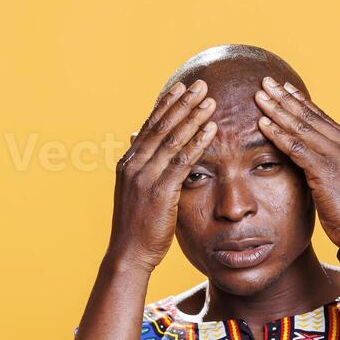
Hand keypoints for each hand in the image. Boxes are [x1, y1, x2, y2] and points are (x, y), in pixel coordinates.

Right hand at [108, 79, 218, 271]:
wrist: (128, 254)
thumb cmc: (137, 227)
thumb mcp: (136, 193)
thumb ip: (143, 170)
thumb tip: (144, 150)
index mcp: (128, 164)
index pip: (149, 126)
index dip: (166, 105)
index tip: (181, 88)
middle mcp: (133, 166)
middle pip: (161, 127)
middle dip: (182, 104)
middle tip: (201, 85)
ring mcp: (145, 178)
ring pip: (172, 139)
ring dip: (193, 117)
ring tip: (210, 100)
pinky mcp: (159, 192)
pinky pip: (182, 161)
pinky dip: (197, 142)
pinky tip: (211, 129)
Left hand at [254, 77, 339, 250]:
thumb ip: (329, 170)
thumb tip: (308, 165)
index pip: (323, 119)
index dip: (302, 102)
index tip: (285, 89)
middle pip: (311, 116)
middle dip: (286, 98)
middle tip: (267, 82)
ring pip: (302, 127)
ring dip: (277, 110)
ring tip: (259, 96)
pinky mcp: (327, 171)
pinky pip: (296, 147)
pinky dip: (278, 134)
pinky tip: (262, 124)